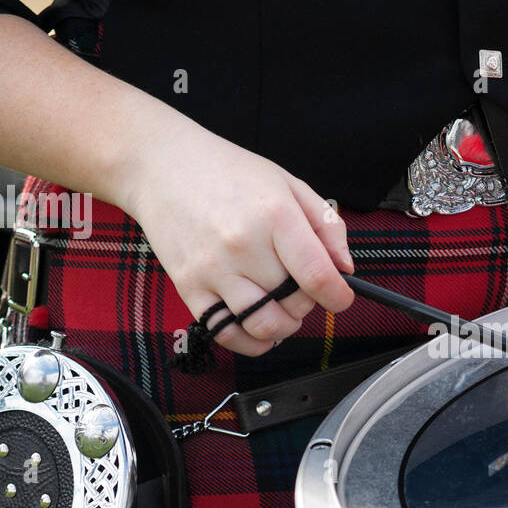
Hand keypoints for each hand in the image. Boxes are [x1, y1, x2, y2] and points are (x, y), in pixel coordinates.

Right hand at [117, 117, 353, 356]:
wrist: (162, 165)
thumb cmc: (229, 173)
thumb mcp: (288, 183)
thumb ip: (326, 224)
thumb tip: (345, 267)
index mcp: (274, 215)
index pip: (318, 276)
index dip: (339, 296)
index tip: (341, 297)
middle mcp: (243, 245)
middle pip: (295, 303)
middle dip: (308, 303)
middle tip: (300, 287)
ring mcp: (213, 269)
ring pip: (264, 326)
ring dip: (283, 326)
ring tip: (281, 308)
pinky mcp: (189, 287)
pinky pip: (226, 333)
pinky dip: (250, 341)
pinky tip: (259, 327)